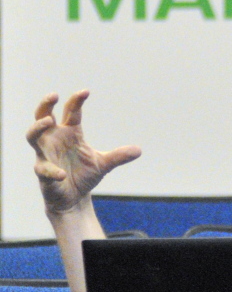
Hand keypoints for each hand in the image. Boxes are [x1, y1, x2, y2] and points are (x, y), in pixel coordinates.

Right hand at [27, 91, 140, 216]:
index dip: (76, 101)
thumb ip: (119, 156)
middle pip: (43, 117)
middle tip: (53, 95)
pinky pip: (43, 169)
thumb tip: (139, 151)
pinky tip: (62, 174)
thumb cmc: (84, 175)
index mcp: (70, 134)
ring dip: (37, 128)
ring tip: (48, 121)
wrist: (74, 199)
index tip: (86, 92)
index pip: (71, 113)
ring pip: (33, 137)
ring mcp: (46, 155)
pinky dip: (52, 171)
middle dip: (45, 105)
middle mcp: (55, 141)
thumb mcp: (104, 163)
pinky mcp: (43, 173)